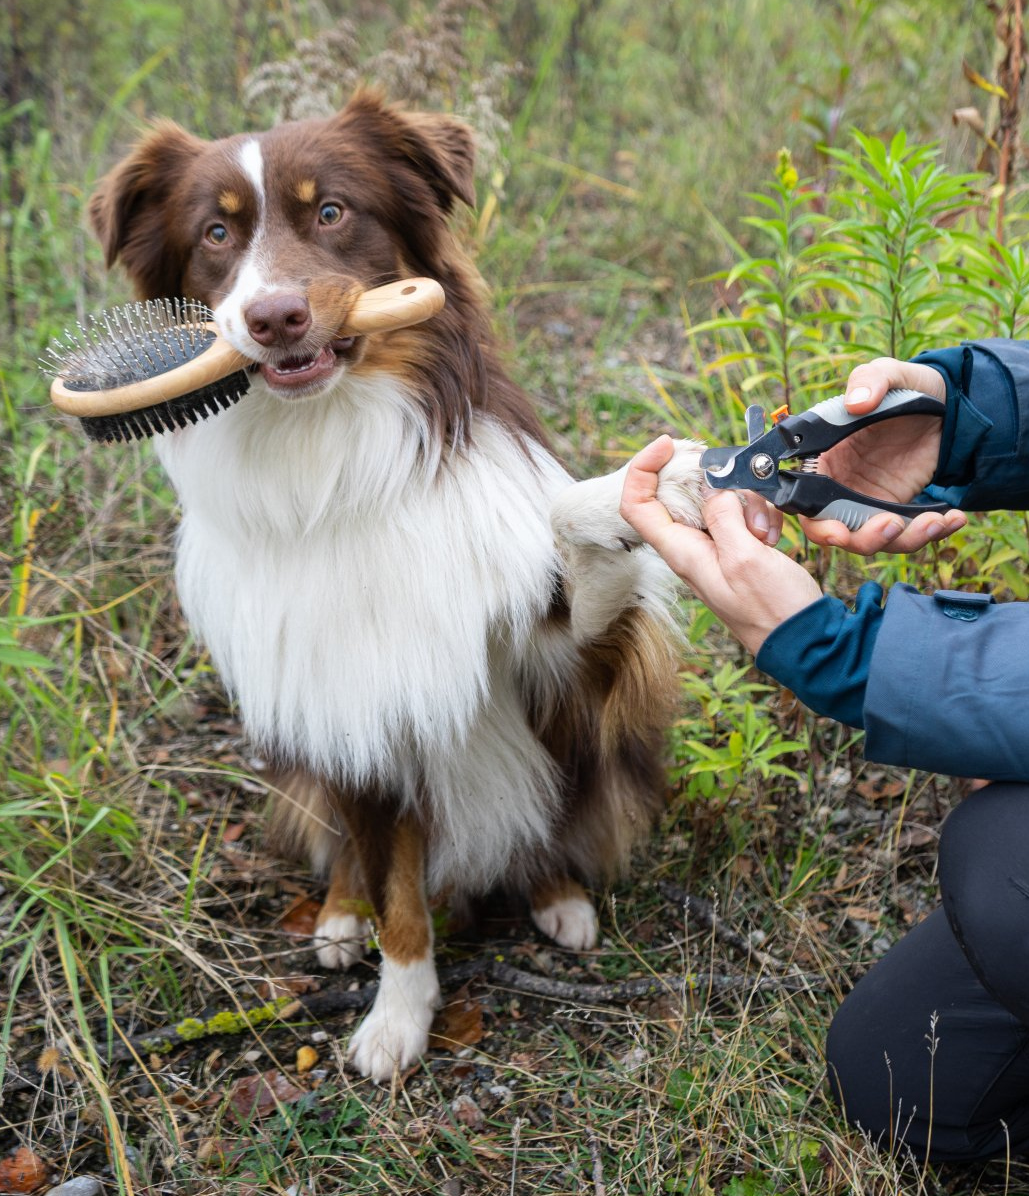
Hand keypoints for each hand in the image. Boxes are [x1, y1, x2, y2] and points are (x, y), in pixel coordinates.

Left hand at [621, 437, 821, 653]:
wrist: (802, 637)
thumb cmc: (771, 608)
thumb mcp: (744, 557)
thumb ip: (722, 515)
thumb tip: (709, 483)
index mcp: (680, 552)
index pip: (636, 505)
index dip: (642, 469)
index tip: (668, 444)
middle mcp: (691, 547)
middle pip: (684, 493)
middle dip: (717, 486)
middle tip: (744, 495)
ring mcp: (715, 547)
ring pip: (719, 500)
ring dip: (746, 504)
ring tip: (764, 532)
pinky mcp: (739, 548)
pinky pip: (741, 515)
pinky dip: (759, 517)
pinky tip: (772, 537)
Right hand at [799, 357, 965, 554]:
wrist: (947, 405)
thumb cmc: (907, 388)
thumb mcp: (889, 374)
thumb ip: (869, 380)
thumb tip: (855, 402)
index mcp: (824, 459)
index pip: (803, 503)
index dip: (816, 523)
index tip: (839, 531)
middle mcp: (839, 486)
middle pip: (835, 531)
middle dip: (861, 539)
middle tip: (891, 526)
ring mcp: (869, 501)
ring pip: (874, 539)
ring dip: (902, 539)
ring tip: (935, 521)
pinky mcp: (898, 509)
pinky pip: (906, 534)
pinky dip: (929, 534)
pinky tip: (953, 519)